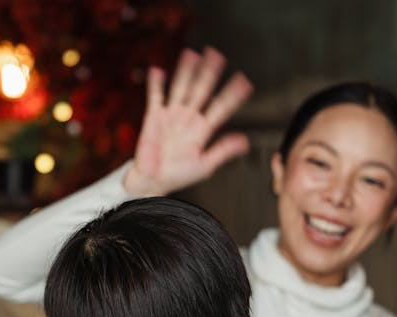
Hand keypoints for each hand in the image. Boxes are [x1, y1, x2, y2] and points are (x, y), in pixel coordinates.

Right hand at [122, 46, 252, 196]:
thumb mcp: (205, 165)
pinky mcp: (154, 117)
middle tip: (218, 56)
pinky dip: (156, 84)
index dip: (232, 95)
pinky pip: (156, 96)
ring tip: (193, 54)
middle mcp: (188, 119)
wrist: (152, 182)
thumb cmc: (177, 177)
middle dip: (210, 73)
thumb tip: (245, 142)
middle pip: (201, 91)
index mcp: (202, 130)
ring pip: (181, 88)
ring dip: (186, 72)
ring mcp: (171, 116)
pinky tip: (158, 70)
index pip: (221, 108)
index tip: (245, 82)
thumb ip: (223, 151)